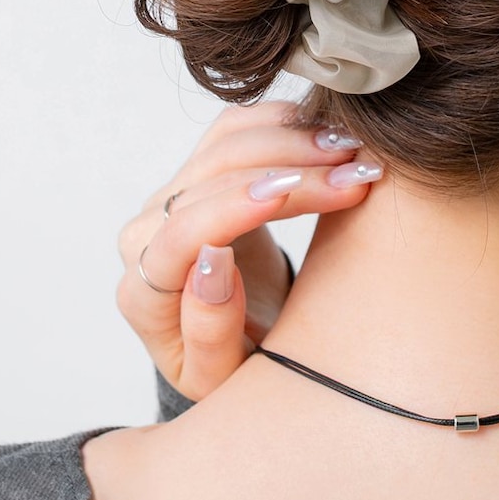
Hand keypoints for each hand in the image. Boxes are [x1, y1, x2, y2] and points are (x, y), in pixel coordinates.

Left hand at [116, 101, 380, 402]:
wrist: (246, 336)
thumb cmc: (241, 363)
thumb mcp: (226, 376)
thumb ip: (210, 334)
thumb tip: (210, 265)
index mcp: (144, 295)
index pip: (179, 238)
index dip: (231, 209)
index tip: (286, 193)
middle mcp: (146, 235)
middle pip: (208, 180)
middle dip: (287, 172)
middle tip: (354, 175)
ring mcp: (172, 195)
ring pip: (223, 144)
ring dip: (292, 140)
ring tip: (353, 150)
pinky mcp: (201, 170)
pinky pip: (236, 128)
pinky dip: (285, 123)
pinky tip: (331, 132)